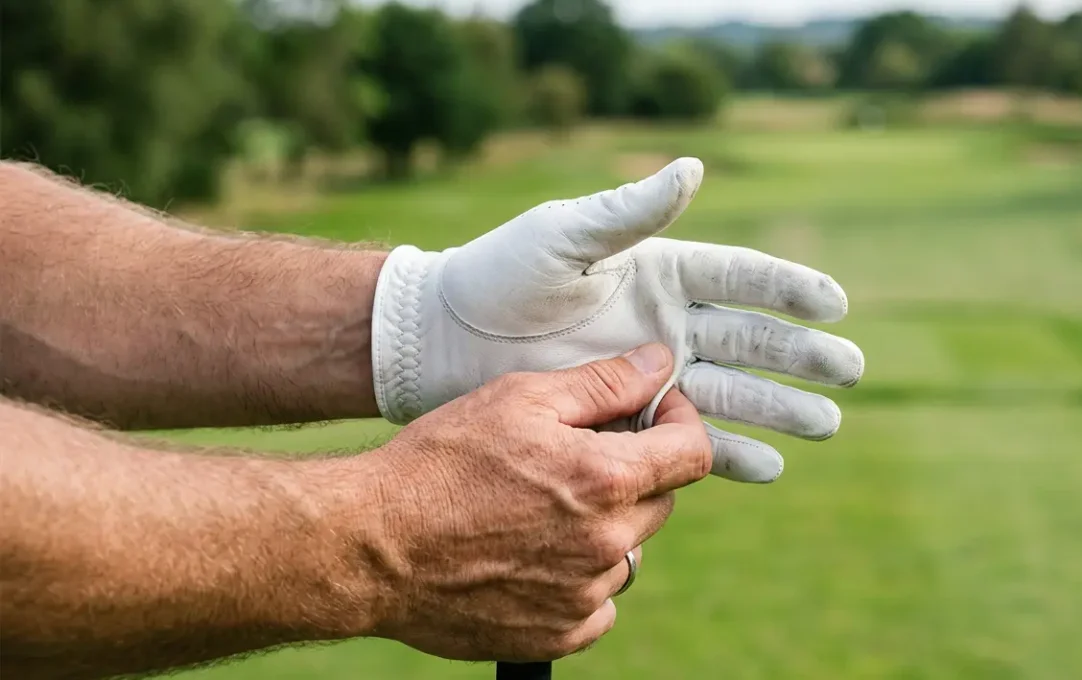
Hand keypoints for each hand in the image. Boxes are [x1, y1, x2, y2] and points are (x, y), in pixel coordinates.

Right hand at [353, 344, 709, 661]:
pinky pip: (599, 605)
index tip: (654, 413)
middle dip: (633, 473)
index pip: (693, 454)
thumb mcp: (520, 400)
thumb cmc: (438, 464)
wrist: (371, 547)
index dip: (681, 424)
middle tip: (576, 457)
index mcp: (604, 481)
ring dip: (604, 529)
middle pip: (660, 501)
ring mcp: (582, 597)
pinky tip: (532, 557)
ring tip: (540, 510)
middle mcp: (604, 545)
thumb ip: (603, 384)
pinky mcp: (557, 635)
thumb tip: (658, 365)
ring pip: (627, 553)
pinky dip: (580, 581)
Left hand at [372, 157, 863, 481]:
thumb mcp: (565, 238)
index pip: (741, 278)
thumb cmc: (501, 276)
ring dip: (781, 410)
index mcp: (660, 273)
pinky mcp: (629, 420)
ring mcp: (653, 376)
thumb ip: (630, 212)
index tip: (835, 304)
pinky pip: (691, 440)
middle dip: (802, 357)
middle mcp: (668, 324)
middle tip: (850, 372)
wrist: (446, 340)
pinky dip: (730, 454)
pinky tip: (769, 467)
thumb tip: (694, 168)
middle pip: (753, 341)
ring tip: (827, 426)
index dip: (790, 289)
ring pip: (734, 394)